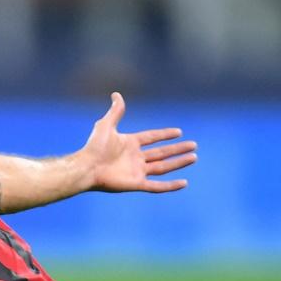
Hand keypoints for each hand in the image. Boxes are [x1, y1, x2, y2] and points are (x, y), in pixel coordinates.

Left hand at [80, 92, 196, 193]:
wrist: (87, 167)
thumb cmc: (94, 147)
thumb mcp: (106, 125)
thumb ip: (115, 111)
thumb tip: (116, 94)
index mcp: (130, 144)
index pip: (152, 138)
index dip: (165, 134)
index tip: (179, 132)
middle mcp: (135, 158)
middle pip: (162, 153)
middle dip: (178, 149)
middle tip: (194, 145)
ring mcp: (137, 171)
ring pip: (163, 167)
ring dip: (178, 163)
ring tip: (193, 157)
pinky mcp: (136, 184)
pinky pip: (157, 186)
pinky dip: (170, 186)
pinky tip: (184, 183)